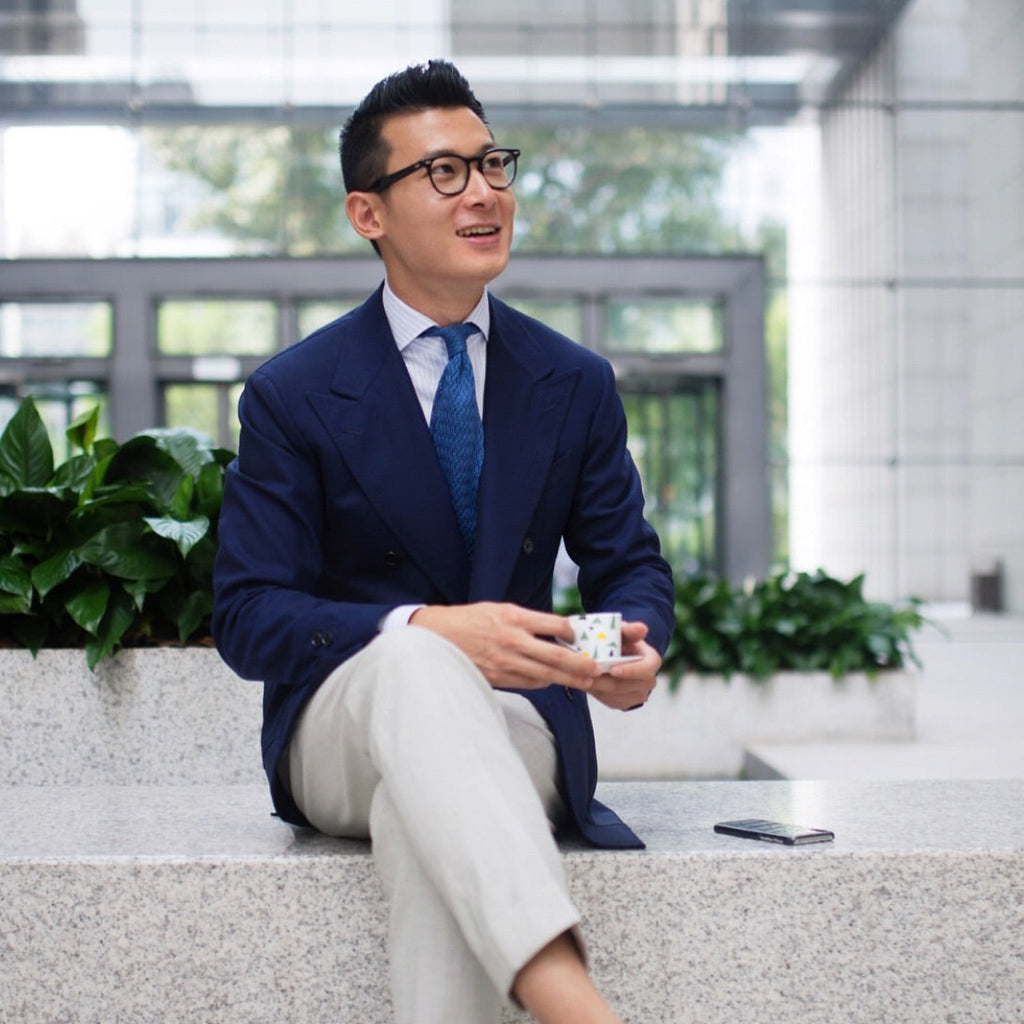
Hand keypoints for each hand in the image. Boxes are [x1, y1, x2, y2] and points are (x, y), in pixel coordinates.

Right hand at [409, 602, 603, 691]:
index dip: (572, 632)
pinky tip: (552, 681)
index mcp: (513, 617)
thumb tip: (555, 629)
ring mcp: (504, 662)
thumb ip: (525, 620)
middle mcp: (511, 640)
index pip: (554, 625)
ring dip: (567, 679)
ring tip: (584, 682)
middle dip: (579, 664)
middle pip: (554, 655)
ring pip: (544, 675)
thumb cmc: (469, 620)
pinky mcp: (497, 678)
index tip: (580, 636)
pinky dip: (542, 682)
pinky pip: (527, 683)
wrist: (436, 637)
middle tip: (596, 669)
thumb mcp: (498, 609)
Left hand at [585, 620, 661, 710]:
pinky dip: (596, 692)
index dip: (630, 671)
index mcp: (652, 662)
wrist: (614, 656)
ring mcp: (638, 695)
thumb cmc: (619, 641)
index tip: (613, 670)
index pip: (646, 670)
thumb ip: (630, 630)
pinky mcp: (625, 703)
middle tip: (587, 675)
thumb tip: (642, 629)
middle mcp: (648, 681)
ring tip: (581, 677)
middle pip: (626, 685)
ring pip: (615, 694)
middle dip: (606, 680)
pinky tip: (585, 682)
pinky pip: (609, 700)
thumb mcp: (623, 632)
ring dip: (597, 687)